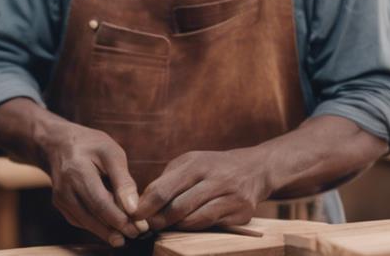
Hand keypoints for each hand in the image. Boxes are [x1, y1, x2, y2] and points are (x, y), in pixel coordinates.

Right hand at [34, 117, 145, 245]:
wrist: (58, 144)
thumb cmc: (91, 145)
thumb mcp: (111, 153)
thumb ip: (123, 180)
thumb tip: (133, 208)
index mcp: (78, 171)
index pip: (99, 202)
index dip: (119, 218)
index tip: (138, 227)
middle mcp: (65, 188)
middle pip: (92, 215)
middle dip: (115, 229)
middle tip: (136, 234)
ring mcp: (60, 198)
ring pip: (85, 222)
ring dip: (106, 231)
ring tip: (126, 234)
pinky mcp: (60, 205)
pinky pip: (80, 220)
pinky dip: (96, 225)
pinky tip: (111, 227)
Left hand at [135, 148, 270, 230]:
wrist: (256, 168)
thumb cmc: (213, 166)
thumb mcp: (190, 162)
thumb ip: (167, 179)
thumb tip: (142, 202)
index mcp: (197, 163)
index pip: (163, 188)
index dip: (146, 206)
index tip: (133, 216)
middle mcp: (215, 178)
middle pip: (178, 207)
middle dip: (158, 220)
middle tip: (146, 227)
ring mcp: (230, 196)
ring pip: (194, 219)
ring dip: (175, 226)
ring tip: (164, 227)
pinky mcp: (241, 212)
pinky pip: (211, 225)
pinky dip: (195, 227)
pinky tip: (187, 226)